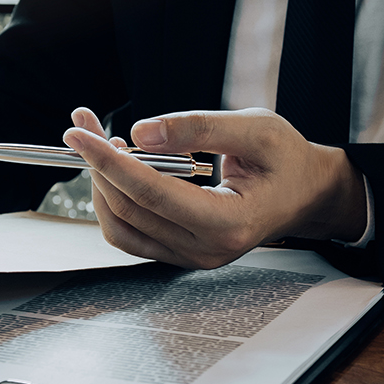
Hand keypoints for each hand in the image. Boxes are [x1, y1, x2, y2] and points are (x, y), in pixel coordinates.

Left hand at [62, 106, 367, 269]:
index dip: (110, 162)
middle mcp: (206, 249)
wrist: (305, 194)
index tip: (78, 134)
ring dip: (101, 182)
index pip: (153, 194)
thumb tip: (140, 134)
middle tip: (84, 127)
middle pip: (130, 208)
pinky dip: (113, 198)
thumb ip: (198, 128)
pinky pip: (128, 232)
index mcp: (231, 223)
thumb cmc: (287, 160)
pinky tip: (117, 167)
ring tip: (101, 143)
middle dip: (99, 164)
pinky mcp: (176, 252)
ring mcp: (189, 256)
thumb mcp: (257, 129)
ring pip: (120, 225)